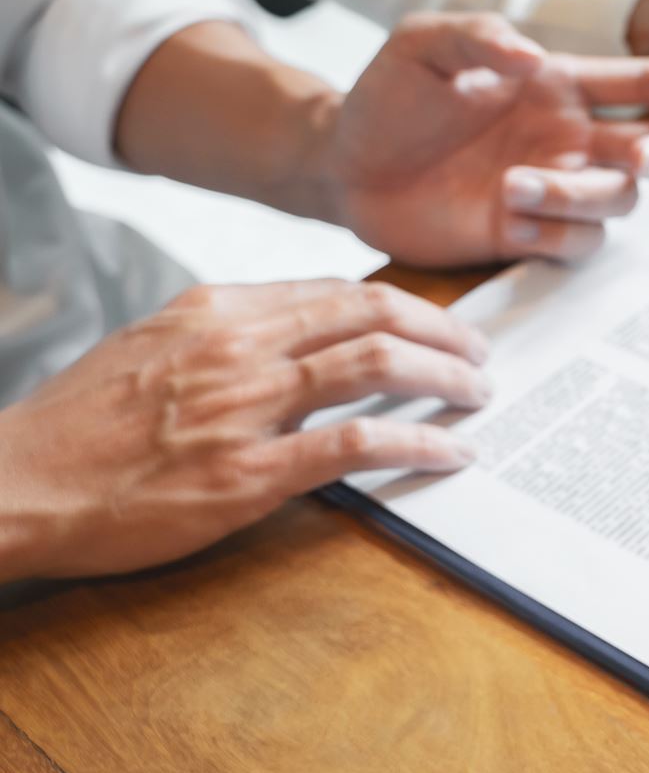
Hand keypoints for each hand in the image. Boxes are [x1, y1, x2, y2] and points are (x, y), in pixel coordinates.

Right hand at [0, 279, 489, 580]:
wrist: (14, 481)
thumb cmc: (83, 421)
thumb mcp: (155, 345)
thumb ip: (232, 334)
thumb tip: (305, 334)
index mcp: (217, 309)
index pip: (336, 290)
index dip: (402, 305)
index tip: (435, 322)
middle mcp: (238, 344)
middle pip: (370, 313)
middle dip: (441, 329)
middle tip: (478, 352)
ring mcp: (243, 407)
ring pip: (374, 365)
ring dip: (445, 377)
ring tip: (478, 393)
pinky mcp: (246, 474)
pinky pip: (356, 445)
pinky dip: (418, 443)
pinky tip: (452, 452)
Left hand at [326, 14, 648, 266]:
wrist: (344, 164)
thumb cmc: (388, 97)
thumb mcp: (423, 45)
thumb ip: (478, 36)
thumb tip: (532, 58)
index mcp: (559, 87)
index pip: (647, 84)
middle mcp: (569, 139)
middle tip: (637, 156)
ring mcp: (552, 190)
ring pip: (615, 203)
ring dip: (579, 195)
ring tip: (513, 186)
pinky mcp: (528, 235)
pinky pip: (575, 244)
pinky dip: (553, 233)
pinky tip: (507, 217)